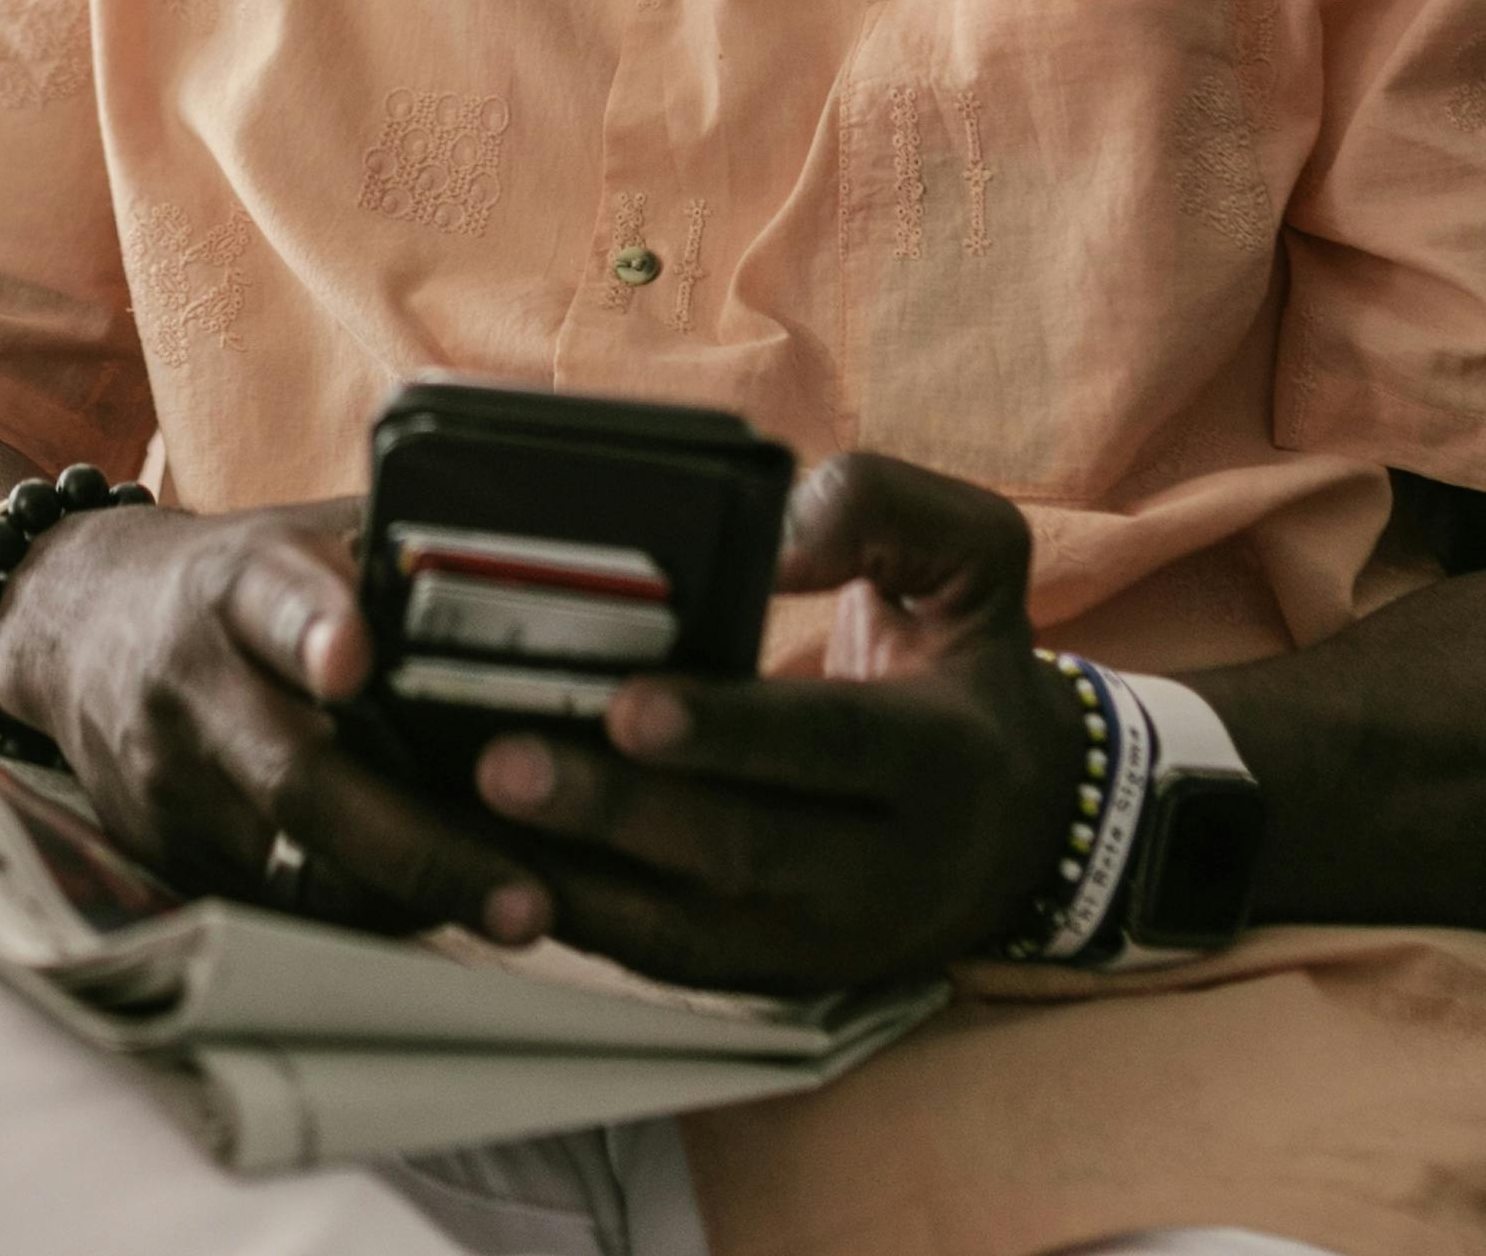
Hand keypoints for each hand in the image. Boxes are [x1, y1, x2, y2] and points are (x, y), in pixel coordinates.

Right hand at [0, 498, 553, 948]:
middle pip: (296, 776)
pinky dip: (365, 916)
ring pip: (293, 865)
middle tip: (528, 894)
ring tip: (517, 911)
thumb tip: (551, 557)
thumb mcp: (293, 534)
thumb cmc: (232, 582)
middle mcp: (190, 682)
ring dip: (411, 898)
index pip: (268, 598)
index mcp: (232, 581)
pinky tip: (443, 912)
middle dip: (417, 842)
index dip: (311, 625)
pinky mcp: (165, 854)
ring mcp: (169, 781)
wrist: (69, 626)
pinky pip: (277, 904)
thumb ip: (394, 551)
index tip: (357, 657)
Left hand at [464, 452, 1084, 989]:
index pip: (833, 748)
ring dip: (570, 881)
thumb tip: (773, 534)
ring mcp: (820, 940)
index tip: (629, 707)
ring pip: (684, 932)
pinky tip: (486, 864)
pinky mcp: (765, 976)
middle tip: (501, 763)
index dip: (731, 732)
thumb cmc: (967, 665)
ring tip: (465, 823)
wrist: (1020, 828)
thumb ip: (883, 510)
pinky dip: (570, 918)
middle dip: (615, 812)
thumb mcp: (976, 559)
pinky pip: (656, 963)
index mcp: (941, 757)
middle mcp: (885, 868)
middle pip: (740, 853)